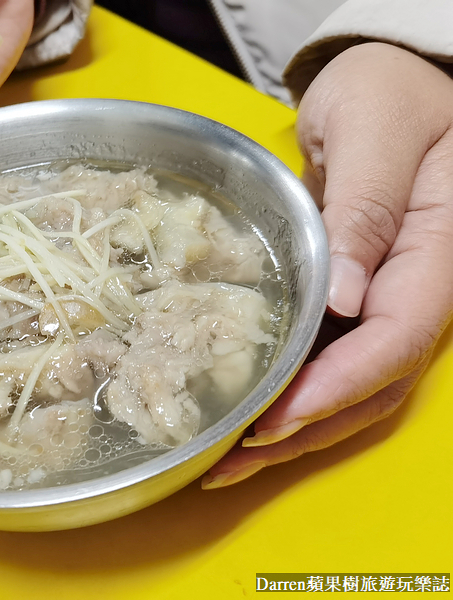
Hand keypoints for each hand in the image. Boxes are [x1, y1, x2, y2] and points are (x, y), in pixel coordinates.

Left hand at [203, 42, 452, 487]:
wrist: (388, 84)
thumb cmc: (389, 90)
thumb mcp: (376, 130)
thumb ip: (365, 209)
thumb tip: (345, 296)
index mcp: (437, 252)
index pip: (397, 340)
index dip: (337, 387)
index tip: (276, 418)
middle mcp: (415, 289)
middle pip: (374, 382)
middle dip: (305, 428)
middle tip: (233, 459)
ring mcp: (387, 298)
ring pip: (352, 385)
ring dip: (294, 428)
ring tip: (229, 458)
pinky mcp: (355, 298)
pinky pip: (330, 358)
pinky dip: (291, 392)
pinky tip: (248, 410)